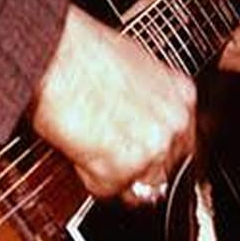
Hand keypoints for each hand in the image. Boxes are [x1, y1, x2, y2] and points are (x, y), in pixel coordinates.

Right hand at [30, 5, 194, 205]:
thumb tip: (138, 120)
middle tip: (106, 148)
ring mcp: (153, 147)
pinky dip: (87, 175)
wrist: (57, 54)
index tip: (136, 150)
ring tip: (89, 140)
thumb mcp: (133, 67)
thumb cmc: (83, 51)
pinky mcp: (123, 168)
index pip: (179, 143)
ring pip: (138, 184)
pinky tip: (79, 143)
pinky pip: (106, 188)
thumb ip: (147, 101)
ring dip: (112, 173)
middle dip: (135, 166)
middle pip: (163, 169)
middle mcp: (175, 122)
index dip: (152, 150)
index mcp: (181, 94)